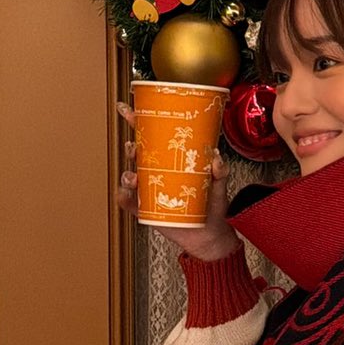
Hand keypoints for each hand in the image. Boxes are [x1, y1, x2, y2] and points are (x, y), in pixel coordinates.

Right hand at [115, 102, 239, 261]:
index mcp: (170, 160)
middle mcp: (156, 172)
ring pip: (130, 176)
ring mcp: (148, 190)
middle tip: (134, 147)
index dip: (138, 122)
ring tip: (134, 177)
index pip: (151, 136)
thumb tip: (215, 157)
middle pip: (137, 154)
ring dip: (127, 174)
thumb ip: (220, 171)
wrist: (208, 234)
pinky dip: (124, 197)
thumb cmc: (211, 206)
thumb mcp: (219, 185)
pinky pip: (128, 202)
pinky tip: (127, 195)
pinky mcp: (144, 209)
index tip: (128, 110)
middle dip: (131, 148)